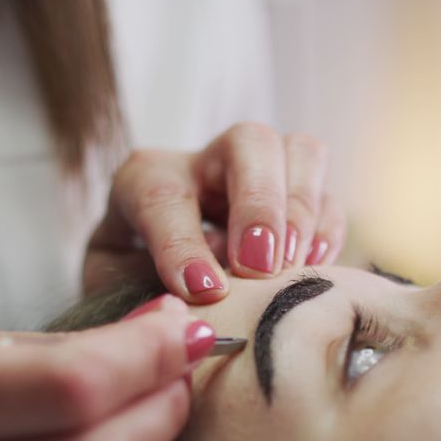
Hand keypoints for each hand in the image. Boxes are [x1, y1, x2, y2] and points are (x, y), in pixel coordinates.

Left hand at [84, 122, 346, 300]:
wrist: (146, 278)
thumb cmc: (128, 282)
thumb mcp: (110, 288)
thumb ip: (142, 290)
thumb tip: (197, 297)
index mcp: (144, 178)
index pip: (163, 196)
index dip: (184, 244)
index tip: (202, 291)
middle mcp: (205, 163)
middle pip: (250, 142)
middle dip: (260, 205)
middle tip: (258, 269)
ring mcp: (259, 175)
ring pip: (301, 152)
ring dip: (301, 210)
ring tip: (290, 266)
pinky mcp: (297, 200)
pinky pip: (330, 197)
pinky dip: (327, 231)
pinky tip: (312, 267)